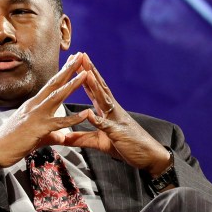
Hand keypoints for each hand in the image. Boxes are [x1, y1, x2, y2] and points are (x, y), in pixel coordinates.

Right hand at [0, 53, 89, 175]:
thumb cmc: (10, 142)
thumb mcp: (34, 135)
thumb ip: (51, 134)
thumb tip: (61, 136)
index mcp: (33, 104)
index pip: (51, 84)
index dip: (62, 72)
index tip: (73, 59)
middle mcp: (35, 105)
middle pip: (55, 84)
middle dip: (69, 69)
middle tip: (81, 55)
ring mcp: (36, 116)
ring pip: (58, 96)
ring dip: (72, 84)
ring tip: (86, 74)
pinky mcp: (38, 129)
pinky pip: (59, 122)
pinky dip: (73, 118)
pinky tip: (85, 113)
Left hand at [60, 53, 172, 178]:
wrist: (147, 155)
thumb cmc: (125, 145)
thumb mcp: (99, 142)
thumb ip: (81, 138)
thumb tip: (63, 138)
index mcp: (107, 111)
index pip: (94, 89)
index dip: (85, 76)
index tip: (77, 62)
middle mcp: (112, 110)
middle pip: (99, 88)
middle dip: (90, 72)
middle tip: (81, 56)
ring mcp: (116, 120)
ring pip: (104, 100)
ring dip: (95, 87)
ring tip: (87, 74)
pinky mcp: (118, 133)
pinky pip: (107, 126)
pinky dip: (98, 120)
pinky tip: (91, 114)